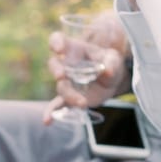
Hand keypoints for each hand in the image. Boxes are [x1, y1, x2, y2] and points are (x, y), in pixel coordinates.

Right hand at [41, 10, 127, 124]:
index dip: (56, 42)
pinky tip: (47, 121)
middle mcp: (66, 64)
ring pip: (61, 87)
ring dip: (69, 95)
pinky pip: (58, 104)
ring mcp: (67, 81)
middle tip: (61, 75)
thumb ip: (111, 63)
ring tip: (82, 103)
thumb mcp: (113, 59)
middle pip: (54, 64)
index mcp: (74, 48)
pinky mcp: (70, 97)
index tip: (58, 48)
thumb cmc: (110, 62)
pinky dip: (52, 112)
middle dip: (56, 69)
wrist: (113, 79)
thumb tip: (108, 72)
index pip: (58, 40)